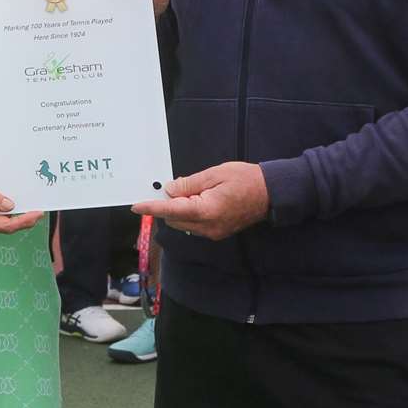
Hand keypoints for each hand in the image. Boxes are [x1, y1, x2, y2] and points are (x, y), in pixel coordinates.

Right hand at [0, 161, 42, 237]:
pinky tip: (8, 206)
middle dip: (20, 219)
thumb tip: (9, 205)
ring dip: (10, 216)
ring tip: (25, 205)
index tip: (37, 214)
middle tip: (36, 209)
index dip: (23, 221)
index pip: (5, 226)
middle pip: (3, 226)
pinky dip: (0, 213)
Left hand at [133, 161, 269, 238]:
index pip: (172, 211)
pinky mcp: (217, 233)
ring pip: (183, 223)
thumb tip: (169, 190)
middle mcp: (208, 227)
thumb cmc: (245, 179)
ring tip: (193, 192)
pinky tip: (198, 199)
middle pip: (174, 219)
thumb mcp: (214, 174)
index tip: (136, 205)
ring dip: (179, 209)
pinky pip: (194, 225)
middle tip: (174, 186)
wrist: (271, 193)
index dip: (152, 207)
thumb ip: (189, 184)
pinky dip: (189, 213)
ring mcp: (213, 232)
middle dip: (168, 205)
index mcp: (207, 210)